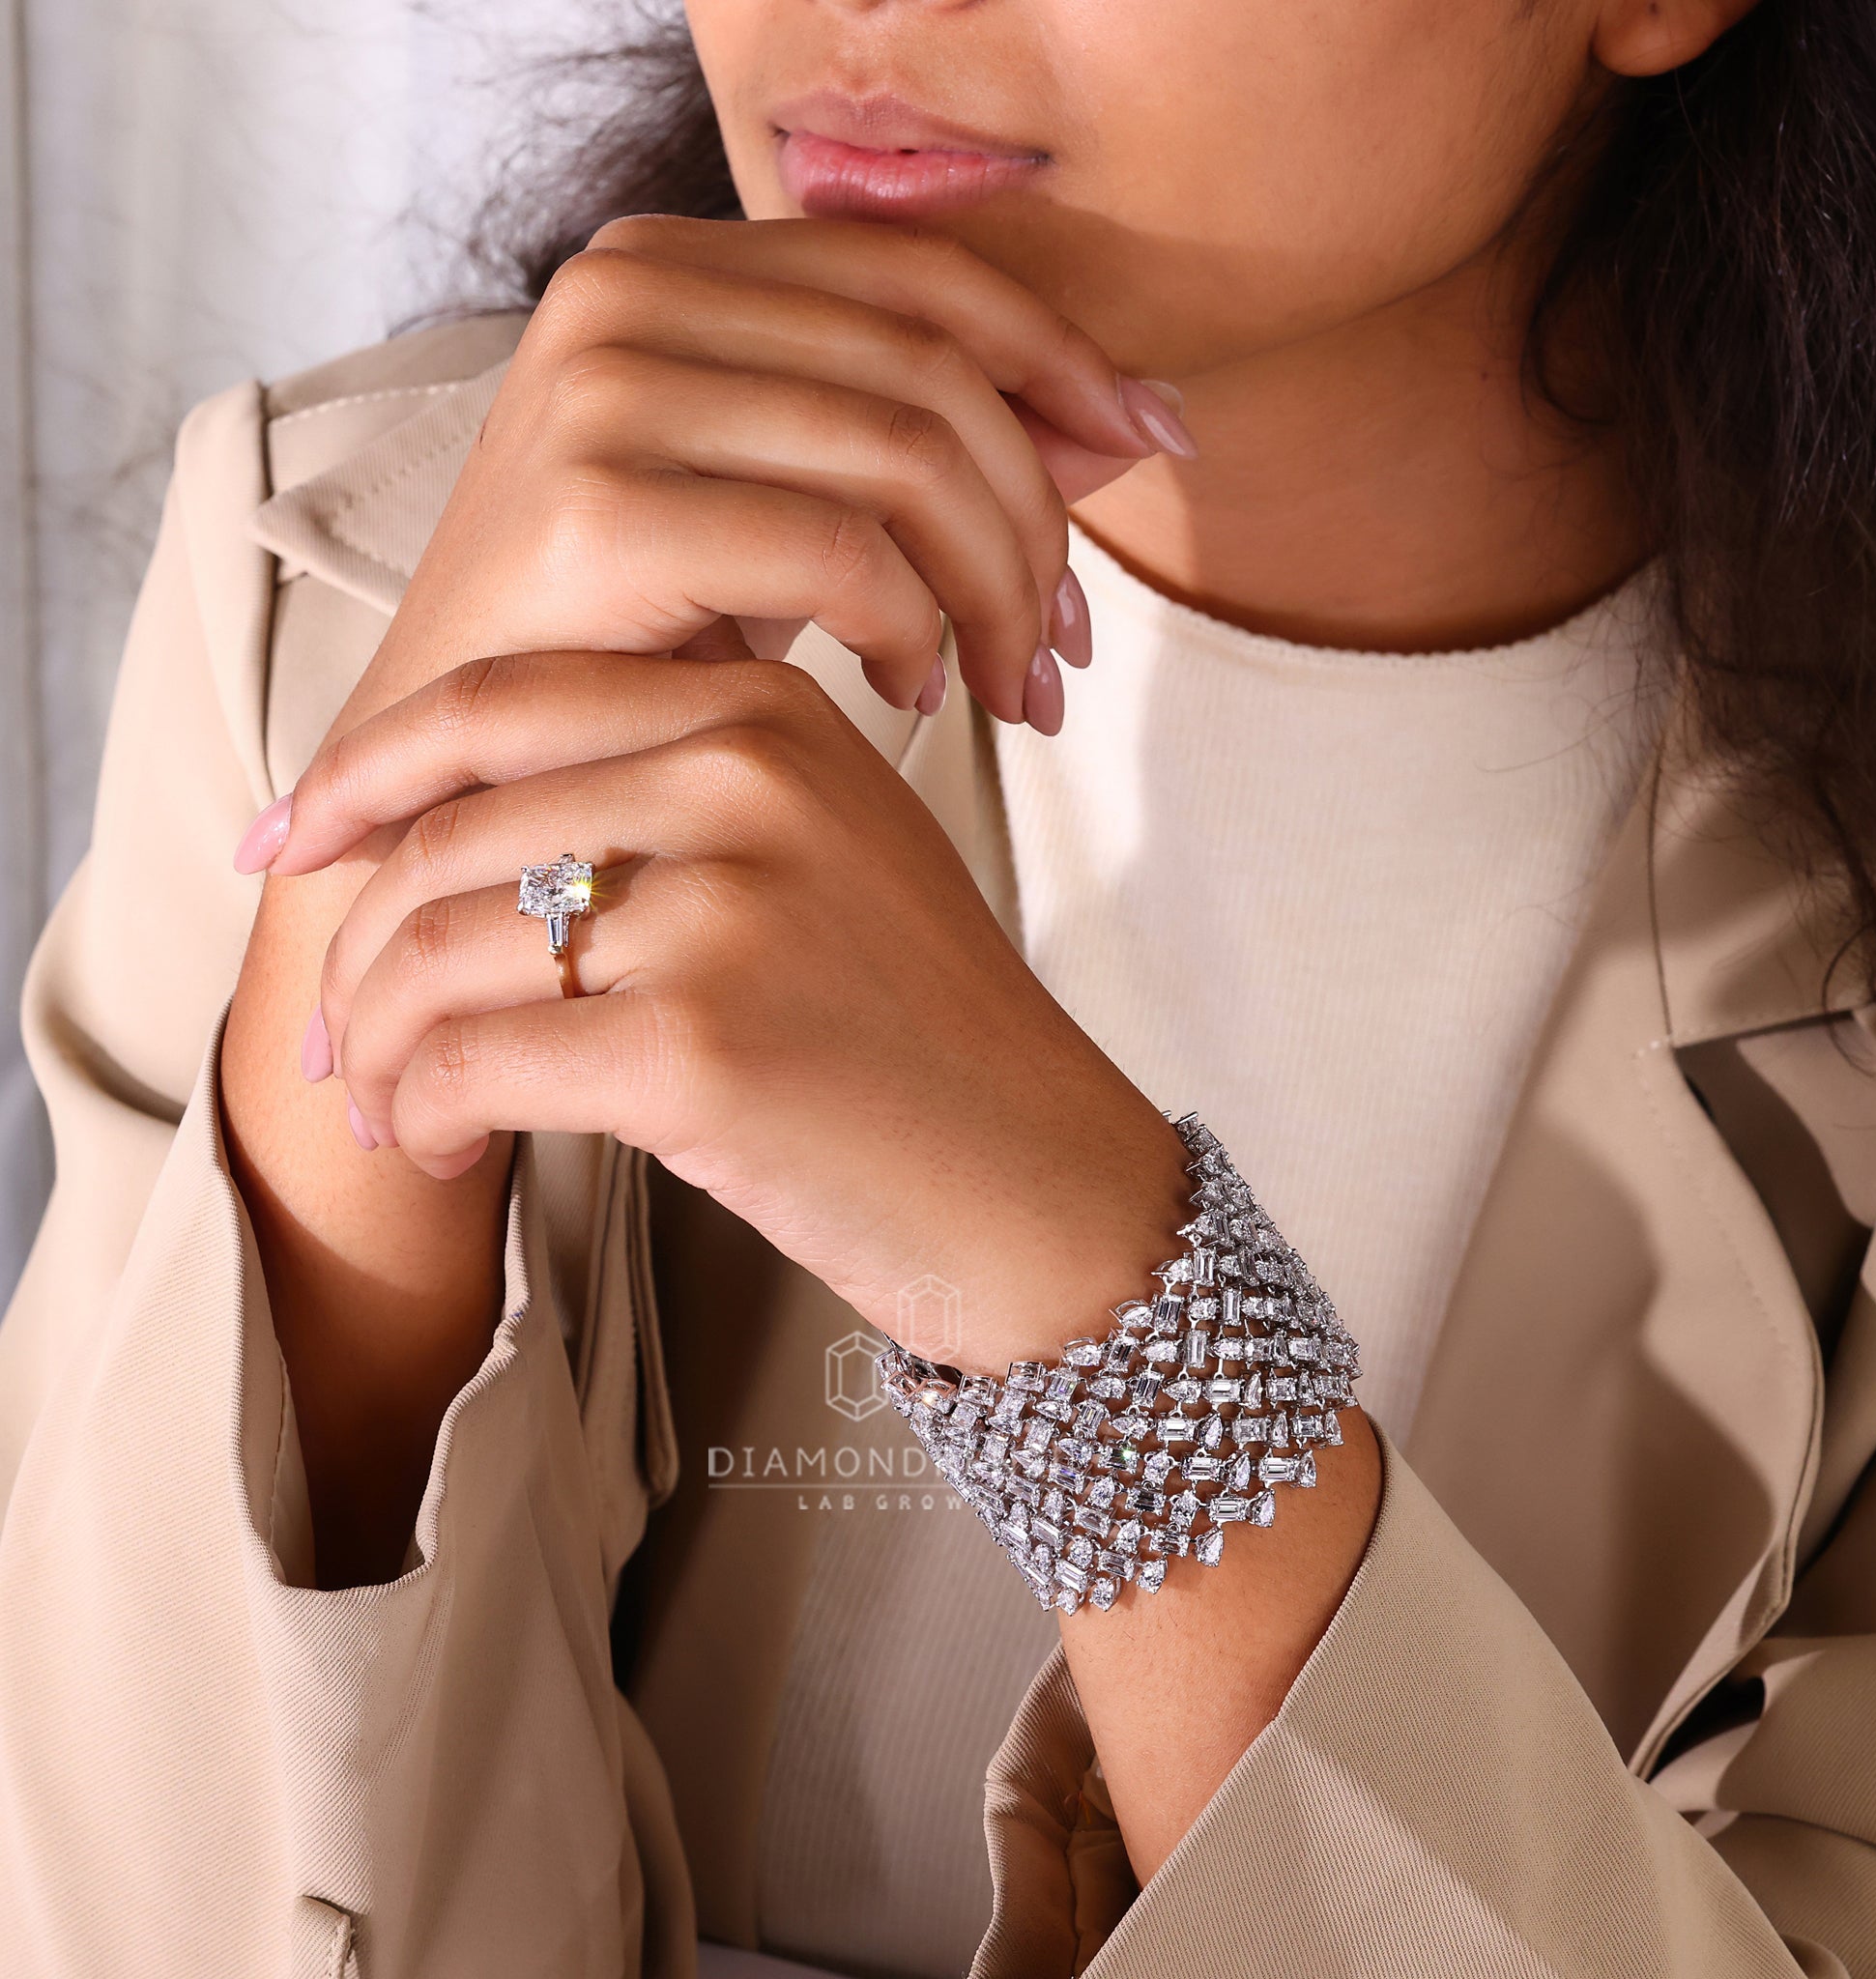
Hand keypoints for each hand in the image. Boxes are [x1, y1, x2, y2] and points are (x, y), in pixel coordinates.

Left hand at [268, 645, 1191, 1374]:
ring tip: (389, 1110)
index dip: (358, 775)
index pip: (498, 706)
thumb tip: (444, 828)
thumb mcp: (823, 857)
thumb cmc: (914, 1033)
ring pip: (436, 948)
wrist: (1041, 1178)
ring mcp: (728, 908)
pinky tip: (442, 1148)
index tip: (286, 848)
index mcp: (767, 714)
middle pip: (447, 834)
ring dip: (376, 1046)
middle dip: (354, 953)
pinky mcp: (703, 1044)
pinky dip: (423, 1115)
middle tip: (334, 1044)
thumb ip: (670, 796)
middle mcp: (746, 780)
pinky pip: (471, 1062)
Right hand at [321, 215, 1190, 749]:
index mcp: (674, 264)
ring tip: (1012, 688)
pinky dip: (912, 629)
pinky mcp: (596, 509)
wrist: (459, 770)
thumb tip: (1132, 422)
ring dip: (998, 587)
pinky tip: (912, 697)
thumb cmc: (632, 645)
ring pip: (908, 456)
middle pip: (934, 371)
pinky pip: (841, 549)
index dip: (1065, 361)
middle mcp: (626, 291)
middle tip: (1068, 647)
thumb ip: (925, 444)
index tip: (1156, 446)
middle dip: (1042, 515)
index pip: (925, 279)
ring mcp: (601, 389)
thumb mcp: (790, 509)